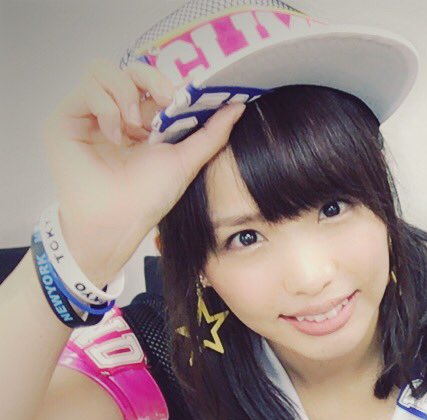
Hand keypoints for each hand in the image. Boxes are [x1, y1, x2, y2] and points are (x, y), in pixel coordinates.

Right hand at [43, 58, 244, 284]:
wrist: (119, 222)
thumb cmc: (148, 197)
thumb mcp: (187, 160)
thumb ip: (212, 133)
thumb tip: (238, 106)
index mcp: (142, 120)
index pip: (152, 82)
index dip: (167, 84)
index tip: (182, 100)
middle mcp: (115, 113)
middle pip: (129, 68)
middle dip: (151, 80)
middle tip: (164, 103)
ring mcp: (89, 114)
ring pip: (103, 71)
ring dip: (126, 95)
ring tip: (135, 128)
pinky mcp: (66, 118)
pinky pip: (86, 89)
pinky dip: (106, 108)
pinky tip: (115, 136)